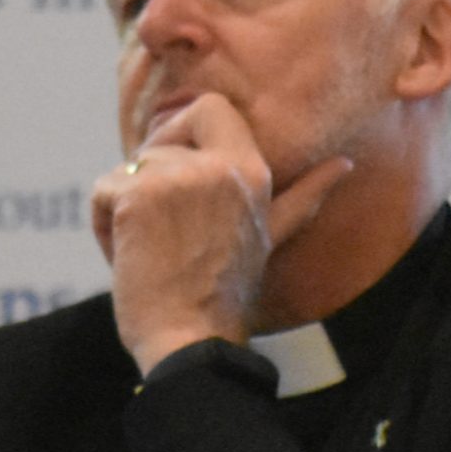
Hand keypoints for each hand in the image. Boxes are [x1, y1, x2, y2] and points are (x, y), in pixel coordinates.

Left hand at [89, 94, 353, 374]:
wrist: (194, 344)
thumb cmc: (226, 297)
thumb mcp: (271, 236)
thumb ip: (303, 196)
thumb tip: (346, 163)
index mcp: (252, 170)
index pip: (210, 106)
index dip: (181, 130)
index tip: (178, 173)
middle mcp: (217, 166)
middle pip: (158, 139)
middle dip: (146, 174)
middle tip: (156, 220)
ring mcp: (176, 180)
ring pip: (126, 169)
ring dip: (123, 210)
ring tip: (148, 252)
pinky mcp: (137, 198)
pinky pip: (104, 192)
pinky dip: (105, 226)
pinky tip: (128, 258)